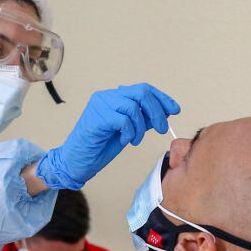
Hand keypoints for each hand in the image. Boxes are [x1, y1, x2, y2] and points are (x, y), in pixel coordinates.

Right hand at [37, 84, 179, 189]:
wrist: (76, 162)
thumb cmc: (99, 147)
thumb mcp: (128, 131)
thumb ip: (142, 119)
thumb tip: (164, 112)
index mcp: (113, 97)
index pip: (143, 89)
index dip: (162, 98)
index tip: (175, 110)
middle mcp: (105, 97)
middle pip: (141, 93)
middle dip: (156, 111)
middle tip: (161, 128)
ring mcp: (99, 105)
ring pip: (133, 107)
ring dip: (140, 127)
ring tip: (135, 140)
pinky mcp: (96, 118)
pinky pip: (123, 120)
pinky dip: (129, 132)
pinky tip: (124, 140)